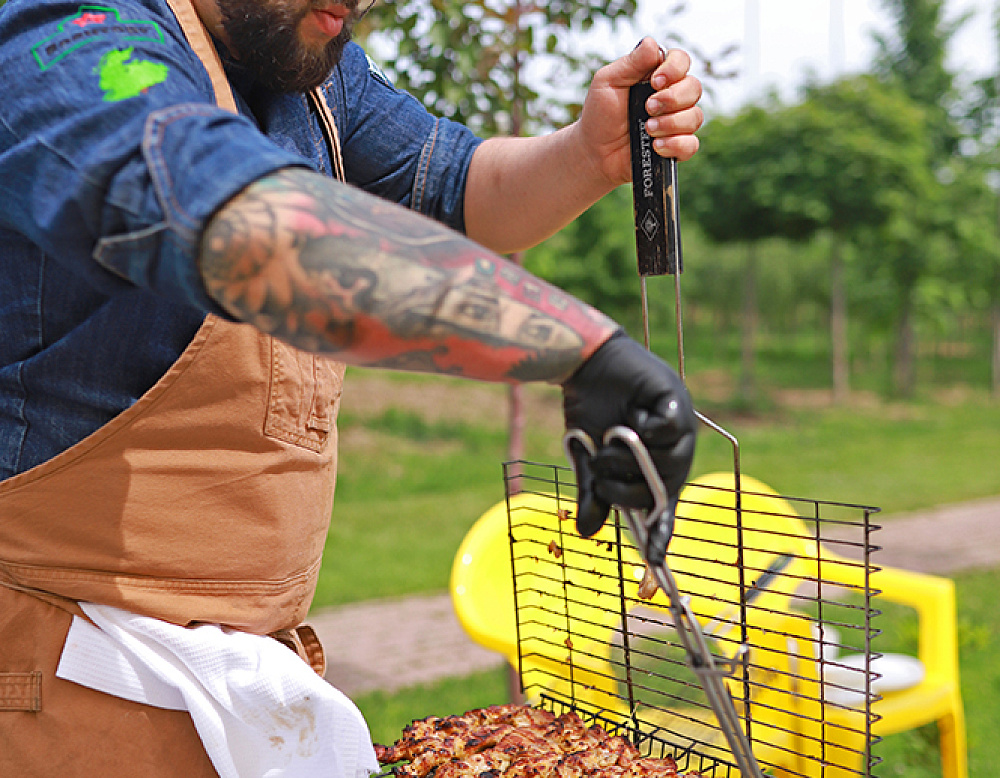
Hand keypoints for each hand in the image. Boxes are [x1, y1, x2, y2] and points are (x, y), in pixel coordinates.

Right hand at [562, 330, 696, 558]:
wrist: (584, 366)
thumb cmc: (590, 410)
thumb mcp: (589, 460)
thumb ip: (593, 493)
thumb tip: (586, 533)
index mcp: (657, 465)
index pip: (664, 505)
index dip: (661, 532)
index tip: (657, 561)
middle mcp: (673, 449)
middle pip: (663, 488)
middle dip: (626, 487)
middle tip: (601, 474)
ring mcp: (679, 425)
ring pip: (667, 462)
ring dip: (629, 458)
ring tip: (609, 441)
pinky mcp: (676, 400)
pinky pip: (669, 430)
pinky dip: (645, 428)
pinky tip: (633, 414)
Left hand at [576, 37, 703, 187]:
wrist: (594, 153)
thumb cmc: (599, 115)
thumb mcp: (608, 82)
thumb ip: (631, 63)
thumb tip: (651, 42)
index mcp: (656, 76)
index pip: (682, 61)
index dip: (674, 69)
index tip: (654, 82)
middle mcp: (671, 97)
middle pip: (694, 88)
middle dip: (672, 98)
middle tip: (648, 107)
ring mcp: (675, 122)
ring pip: (695, 116)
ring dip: (670, 123)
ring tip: (647, 129)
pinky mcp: (675, 147)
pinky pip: (691, 144)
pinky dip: (675, 145)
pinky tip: (656, 145)